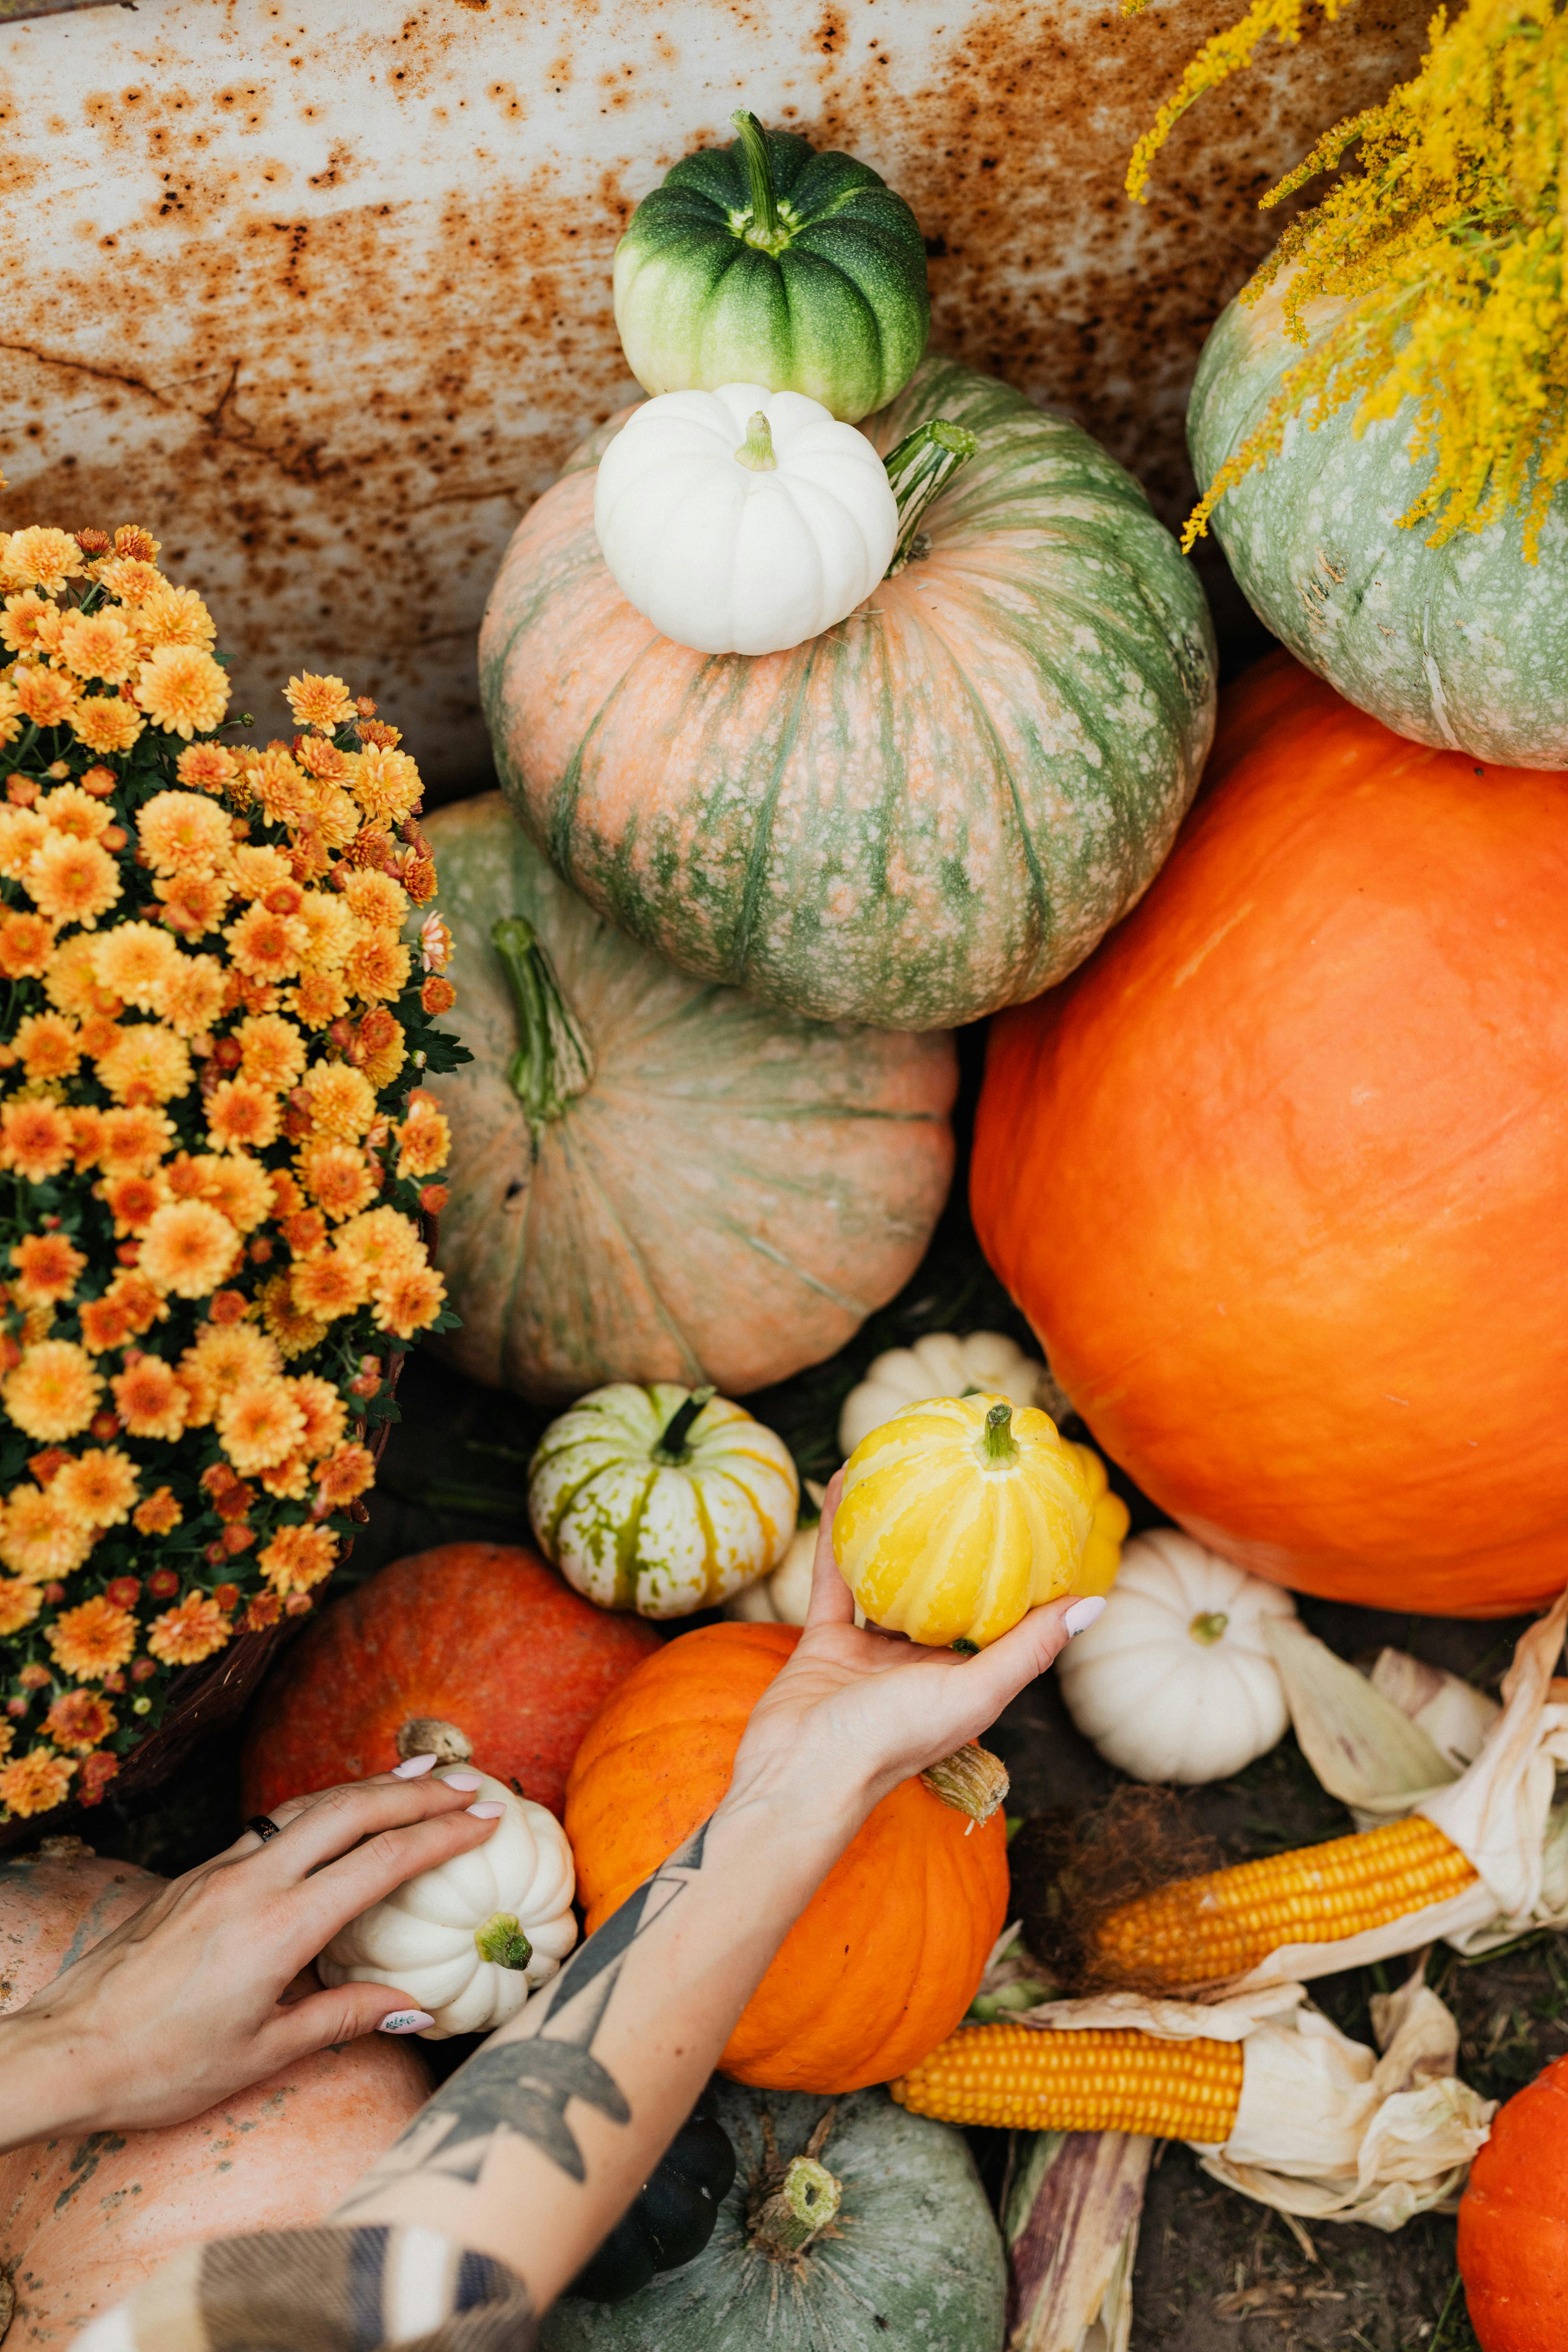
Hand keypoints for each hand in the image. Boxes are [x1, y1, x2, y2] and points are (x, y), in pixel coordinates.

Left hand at [0, 1761, 504, 2148]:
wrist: (67, 2049)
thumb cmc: (161, 2067)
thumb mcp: (261, 2054)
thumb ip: (341, 2019)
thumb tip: (413, 2008)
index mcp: (279, 1928)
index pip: (380, 1862)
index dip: (441, 1836)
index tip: (486, 1820)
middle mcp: (252, 1881)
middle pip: (350, 1810)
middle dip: (417, 1793)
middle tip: (469, 1784)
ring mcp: (220, 1870)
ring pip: (308, 1806)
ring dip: (368, 1788)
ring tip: (417, 1779)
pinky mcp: (197, 1875)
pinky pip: (273, 1824)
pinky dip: (323, 1808)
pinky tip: (339, 1815)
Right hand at [726, 1469, 1101, 1833]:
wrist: (797, 1776)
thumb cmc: (890, 1742)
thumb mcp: (972, 1694)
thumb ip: (1028, 1650)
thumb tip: (1096, 1603)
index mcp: (965, 1681)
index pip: (1001, 1619)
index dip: (1020, 1572)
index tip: (1036, 1516)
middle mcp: (922, 1664)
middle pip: (946, 1593)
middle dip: (958, 1544)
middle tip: (971, 1480)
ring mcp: (872, 1652)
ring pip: (889, 1579)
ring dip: (897, 1530)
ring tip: (909, 1470)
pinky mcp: (826, 1641)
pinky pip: (836, 1578)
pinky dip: (839, 1535)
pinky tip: (846, 1484)